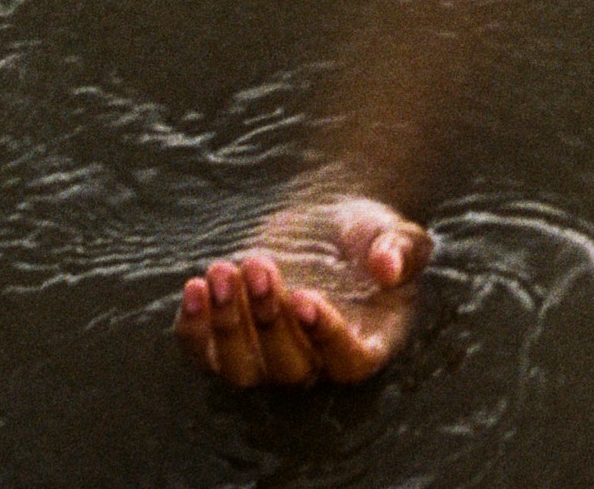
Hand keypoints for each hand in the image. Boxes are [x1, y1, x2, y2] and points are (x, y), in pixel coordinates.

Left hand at [174, 196, 431, 386]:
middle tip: (260, 265)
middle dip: (268, 320)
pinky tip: (195, 285)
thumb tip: (388, 268)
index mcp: (368, 344)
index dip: (325, 337)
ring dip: (227, 324)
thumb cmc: (370, 235)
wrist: (327, 224)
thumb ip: (400, 250)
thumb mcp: (397, 234)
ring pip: (241, 368)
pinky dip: (193, 327)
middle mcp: (317, 363)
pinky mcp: (233, 339)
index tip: (305, 297)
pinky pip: (204, 352)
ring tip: (223, 269)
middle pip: (288, 368)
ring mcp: (269, 357)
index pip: (347, 362)